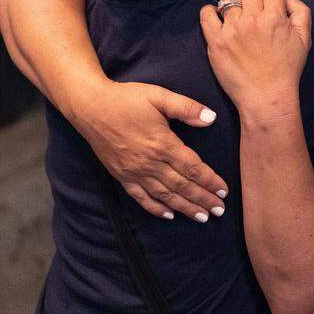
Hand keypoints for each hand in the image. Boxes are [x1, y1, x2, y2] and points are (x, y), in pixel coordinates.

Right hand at [73, 81, 229, 221]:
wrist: (90, 106)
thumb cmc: (126, 99)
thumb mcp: (159, 96)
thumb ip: (186, 107)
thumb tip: (211, 117)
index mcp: (163, 144)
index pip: (193, 168)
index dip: (210, 181)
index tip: (224, 192)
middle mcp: (150, 162)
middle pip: (182, 186)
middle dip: (203, 200)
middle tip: (220, 211)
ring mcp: (134, 172)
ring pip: (165, 195)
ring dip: (185, 208)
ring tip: (202, 217)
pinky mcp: (121, 176)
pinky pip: (141, 197)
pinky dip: (156, 208)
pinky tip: (168, 215)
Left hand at [199, 0, 310, 115]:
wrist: (266, 96)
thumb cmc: (287, 69)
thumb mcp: (305, 39)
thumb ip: (301, 11)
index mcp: (275, 18)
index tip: (269, 3)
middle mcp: (252, 20)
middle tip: (254, 8)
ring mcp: (232, 30)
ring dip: (234, 1)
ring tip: (237, 14)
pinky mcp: (215, 42)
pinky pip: (206, 14)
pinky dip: (210, 11)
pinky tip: (218, 17)